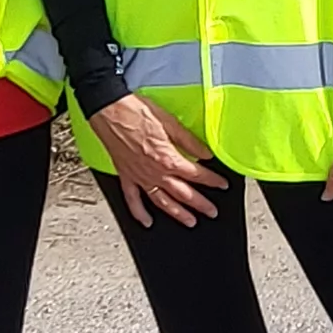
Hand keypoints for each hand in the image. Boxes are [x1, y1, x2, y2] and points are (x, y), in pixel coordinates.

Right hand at [95, 94, 227, 227]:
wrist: (110, 111)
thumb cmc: (137, 113)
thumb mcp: (170, 123)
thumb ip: (190, 142)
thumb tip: (206, 154)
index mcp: (169, 158)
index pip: (197, 175)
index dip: (213, 180)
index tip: (222, 185)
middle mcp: (155, 172)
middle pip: (183, 193)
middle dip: (201, 204)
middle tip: (212, 212)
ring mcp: (140, 177)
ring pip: (162, 201)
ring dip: (178, 213)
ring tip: (190, 221)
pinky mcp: (125, 176)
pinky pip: (133, 200)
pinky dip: (140, 213)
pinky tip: (147, 222)